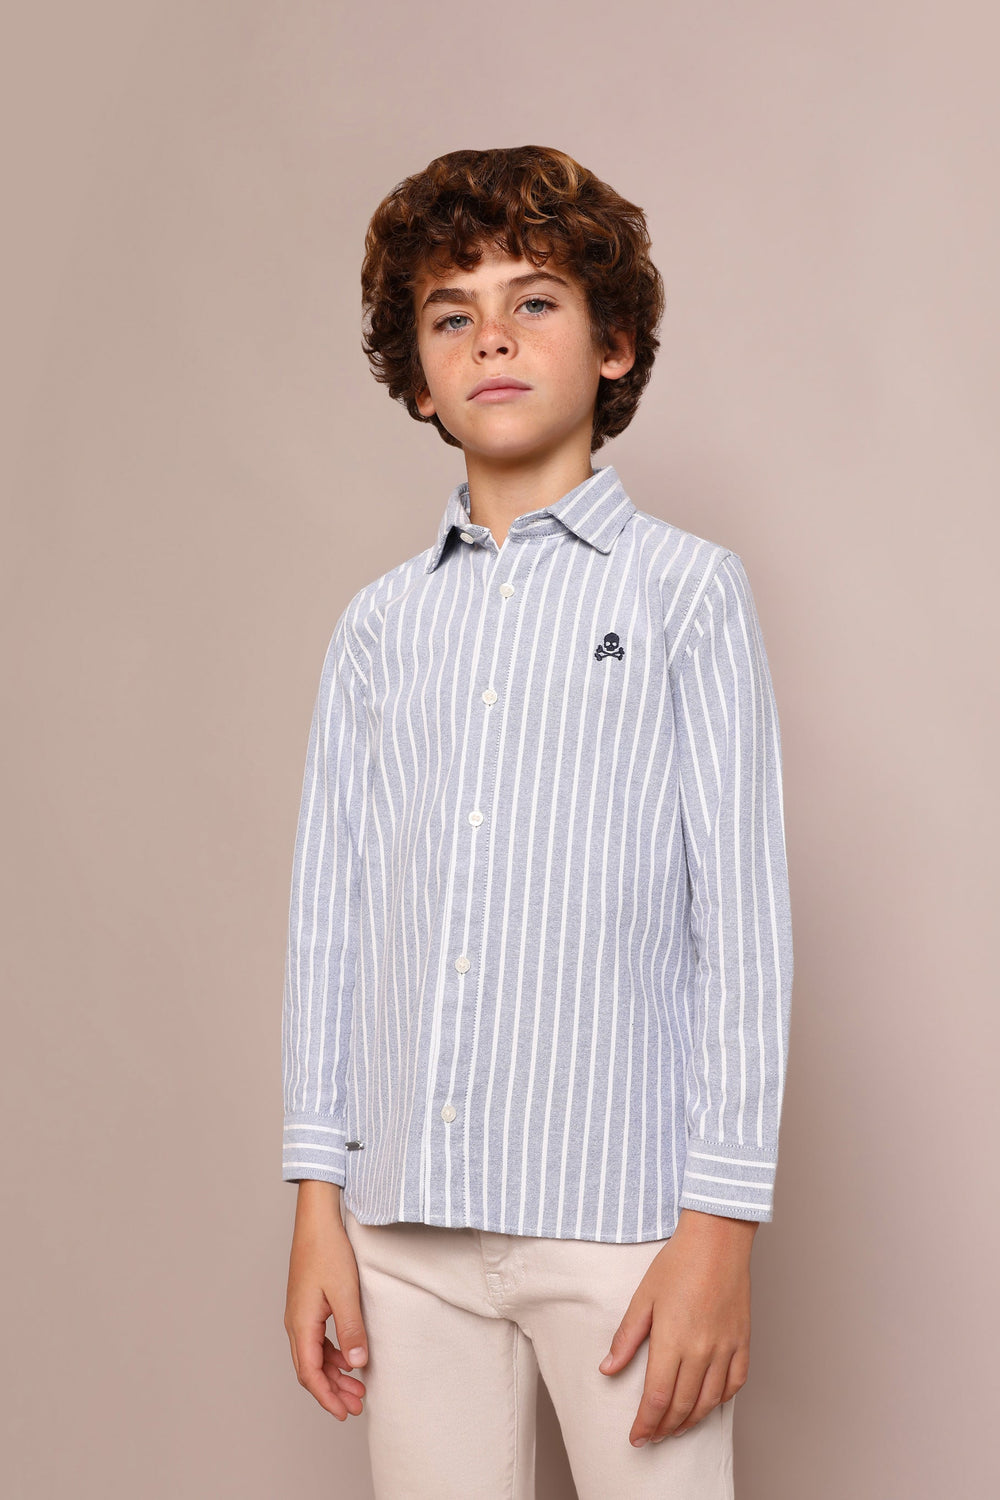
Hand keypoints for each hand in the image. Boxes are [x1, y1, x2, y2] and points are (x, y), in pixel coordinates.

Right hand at [284, 1182, 369, 1420]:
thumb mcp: (345, 1292)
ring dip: (334, 1374)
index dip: (327, 1397)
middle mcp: (295, 1323)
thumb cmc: (328, 1251)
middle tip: (356, 1406)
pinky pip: (317, 1340)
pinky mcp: (307, 1305)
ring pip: (314, 1356)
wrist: (317, 1220)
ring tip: (358, 1387)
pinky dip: (333, 1354)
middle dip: (332, 1391)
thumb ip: (351, 1330)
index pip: (310, 1374)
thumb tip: (357, 1366)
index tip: (344, 1413)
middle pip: (310, 1369)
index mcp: (300, 1324)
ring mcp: (299, 1314)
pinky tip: (349, 1358)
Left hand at [597, 1209, 755, 1445]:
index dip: (645, 1423)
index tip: (636, 1437)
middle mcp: (702, 1350)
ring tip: (675, 1428)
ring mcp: (726, 1347)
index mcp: (673, 1340)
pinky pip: (735, 1383)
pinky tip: (707, 1403)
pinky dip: (720, 1400)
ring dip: (690, 1421)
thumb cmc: (678, 1263)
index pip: (657, 1398)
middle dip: (664, 1428)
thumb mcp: (643, 1298)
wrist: (718, 1239)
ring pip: (709, 1401)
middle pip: (682, 1406)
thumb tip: (607, 1369)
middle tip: (652, 1436)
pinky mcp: (743, 1341)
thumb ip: (626, 1338)